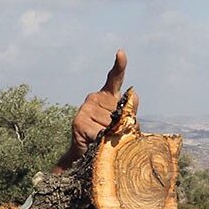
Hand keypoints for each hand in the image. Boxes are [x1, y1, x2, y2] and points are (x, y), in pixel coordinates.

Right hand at [55, 49, 126, 171]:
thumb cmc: (108, 139)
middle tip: (111, 135)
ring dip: (111, 136)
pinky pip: (99, 132)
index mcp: (108, 96)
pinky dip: (100, 141)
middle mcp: (94, 97)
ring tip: (101, 139)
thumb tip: (128, 111)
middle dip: (122, 127)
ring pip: (110, 124)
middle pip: (120, 112)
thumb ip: (130, 117)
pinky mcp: (78, 120)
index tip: (120, 53)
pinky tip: (93, 142)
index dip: (119, 65)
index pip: (115, 78)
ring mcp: (85, 107)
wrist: (85, 155)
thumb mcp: (123, 126)